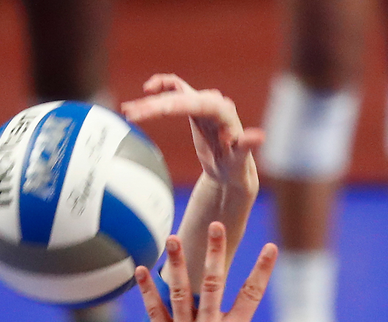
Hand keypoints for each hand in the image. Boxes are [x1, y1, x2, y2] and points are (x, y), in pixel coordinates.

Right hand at [121, 74, 261, 187]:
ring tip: (129, 111)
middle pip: (179, 98)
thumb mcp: (240, 161)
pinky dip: (162, 85)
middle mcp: (213, 102)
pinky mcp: (194, 106)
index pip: (196, 103)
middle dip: (154, 106)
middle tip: (132, 115)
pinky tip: (148, 89)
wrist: (232, 170)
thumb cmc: (237, 167)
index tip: (156, 110)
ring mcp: (202, 102)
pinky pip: (176, 88)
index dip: (175, 105)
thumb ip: (247, 147)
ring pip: (174, 94)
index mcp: (223, 112)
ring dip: (151, 100)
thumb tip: (258, 136)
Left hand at [135, 223, 319, 321]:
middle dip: (215, 252)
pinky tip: (140, 269)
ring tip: (172, 237)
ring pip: (180, 291)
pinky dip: (147, 291)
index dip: (262, 270)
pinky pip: (154, 312)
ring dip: (176, 263)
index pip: (251, 295)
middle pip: (213, 283)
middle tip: (215, 224)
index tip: (270, 247)